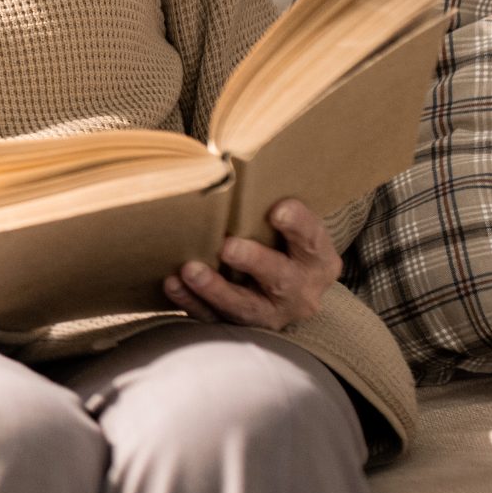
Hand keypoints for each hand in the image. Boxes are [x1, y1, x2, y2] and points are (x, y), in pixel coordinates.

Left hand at [162, 198, 340, 329]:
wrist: (284, 296)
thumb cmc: (280, 246)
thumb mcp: (288, 230)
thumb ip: (268, 207)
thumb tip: (225, 163)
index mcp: (319, 261)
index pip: (313, 241)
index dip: (299, 226)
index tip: (278, 209)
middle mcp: (301, 292)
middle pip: (282, 278)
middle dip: (254, 262)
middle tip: (228, 246)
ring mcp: (271, 315)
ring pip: (245, 307)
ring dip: (215, 288)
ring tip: (189, 270)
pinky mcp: (241, 329)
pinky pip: (214, 320)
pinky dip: (192, 302)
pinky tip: (173, 284)